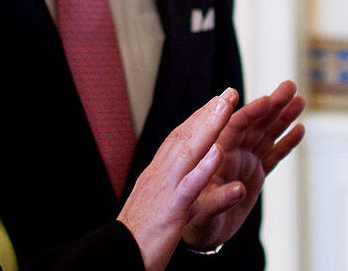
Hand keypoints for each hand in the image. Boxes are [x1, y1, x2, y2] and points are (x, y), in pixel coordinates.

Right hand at [117, 88, 237, 270]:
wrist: (119, 255)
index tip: (216, 102)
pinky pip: (189, 186)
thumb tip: (174, 174)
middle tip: (228, 92)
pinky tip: (218, 152)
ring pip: (187, 152)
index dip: (199, 119)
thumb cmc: (138, 235)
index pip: (179, 139)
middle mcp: (158, 175)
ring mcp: (163, 190)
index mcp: (157, 174)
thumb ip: (165, 186)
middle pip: (184, 137)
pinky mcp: (169, 210)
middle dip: (207, 114)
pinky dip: (203, 168)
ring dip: (208, 127)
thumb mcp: (154, 203)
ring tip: (226, 107)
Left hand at [181, 80, 305, 250]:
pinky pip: (272, 155)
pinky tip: (299, 129)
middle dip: (271, 105)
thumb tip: (238, 189)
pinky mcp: (254, 175)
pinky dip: (285, 142)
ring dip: (281, 118)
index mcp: (212, 153)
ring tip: (299, 100)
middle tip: (290, 87)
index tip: (266, 99)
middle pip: (253, 123)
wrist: (196, 231)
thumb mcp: (200, 210)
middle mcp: (229, 152)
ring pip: (265, 134)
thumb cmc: (191, 217)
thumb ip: (219, 199)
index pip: (233, 127)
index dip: (250, 113)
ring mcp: (243, 162)